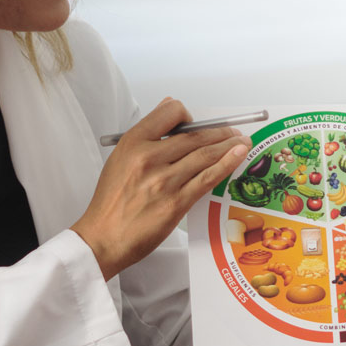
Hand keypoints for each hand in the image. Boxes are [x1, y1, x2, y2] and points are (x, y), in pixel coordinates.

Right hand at [73, 98, 249, 278]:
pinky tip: (239, 155)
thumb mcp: (120, 158)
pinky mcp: (176, 202)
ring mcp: (164, 181)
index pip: (170, 113)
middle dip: (220, 131)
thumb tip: (168, 109)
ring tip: (242, 141)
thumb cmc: (112, 201)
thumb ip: (146, 135)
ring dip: (230, 145)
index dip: (188, 115)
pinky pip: (208, 178)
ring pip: (206, 154)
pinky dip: (227, 163)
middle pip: (195, 135)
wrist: (103, 237)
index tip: (197, 124)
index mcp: (133, 143)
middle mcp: (148, 158)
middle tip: (232, 131)